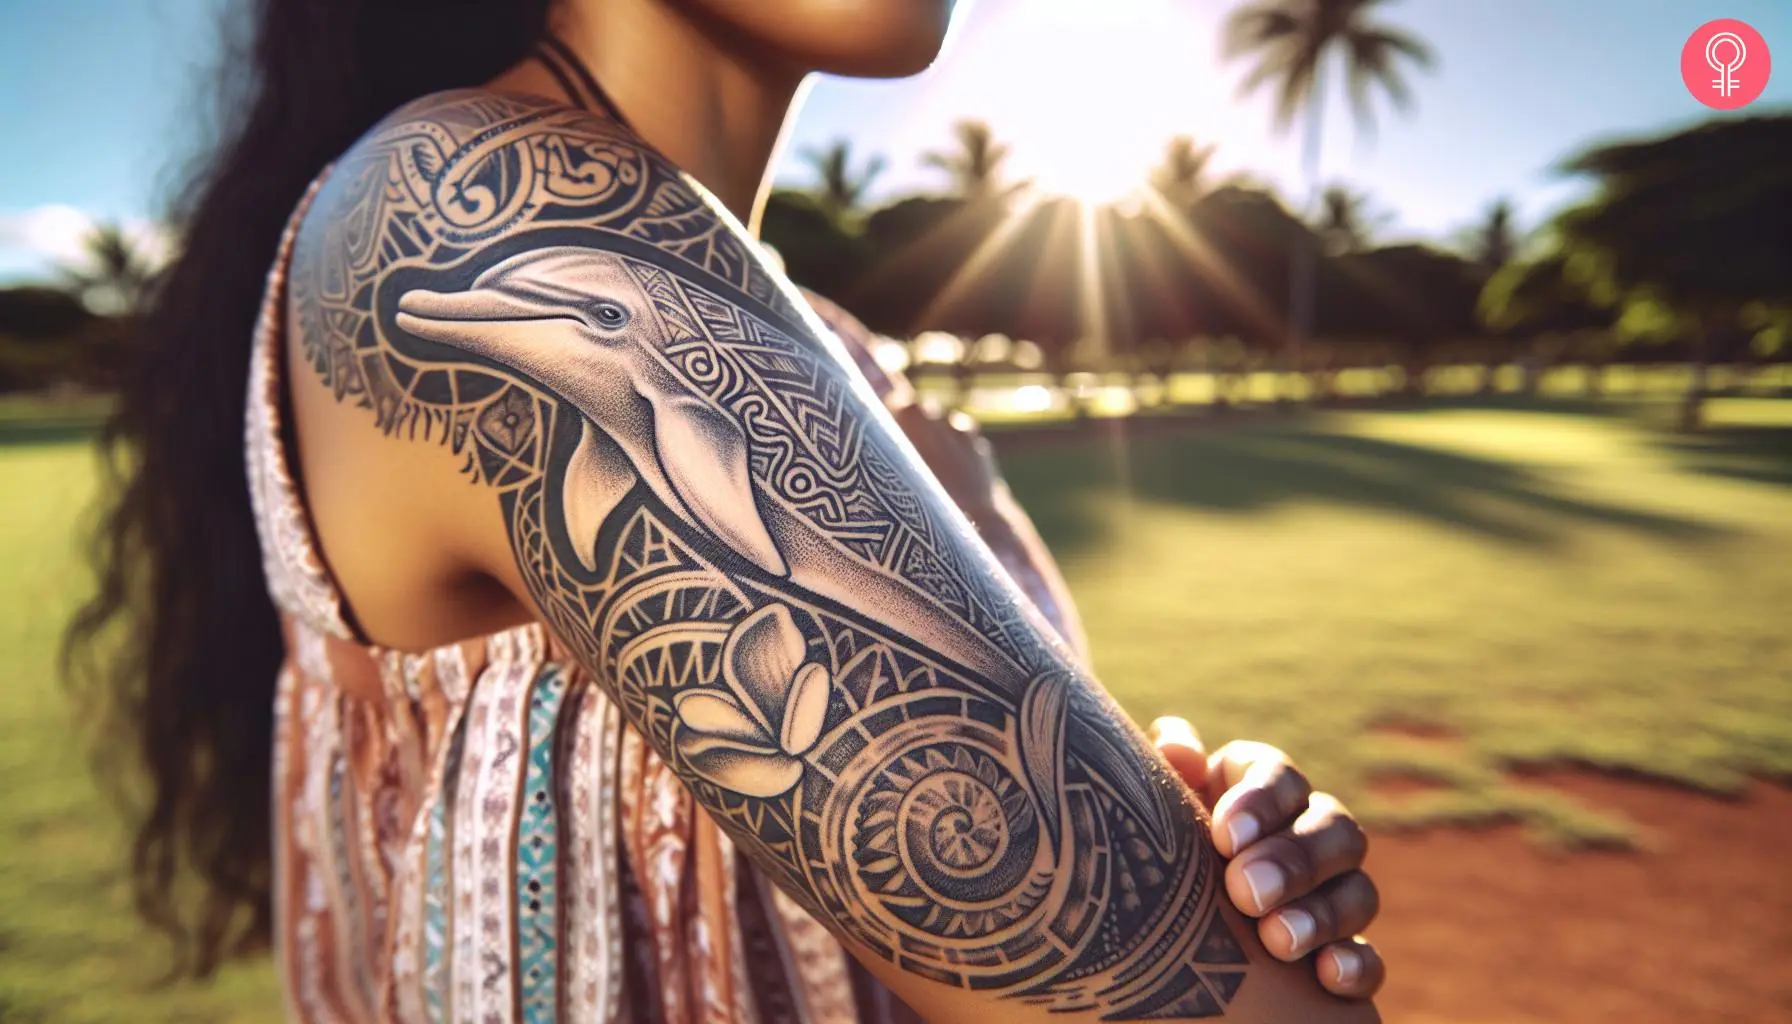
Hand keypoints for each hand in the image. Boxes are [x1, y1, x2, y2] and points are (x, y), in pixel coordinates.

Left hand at [1150, 717, 1385, 999]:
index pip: (1280, 776)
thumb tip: (1180, 750)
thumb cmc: (1155, 852)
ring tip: (1277, 940)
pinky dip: (1356, 965)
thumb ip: (1164, 769)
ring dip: (1322, 914)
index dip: (1261, 801)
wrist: (1158, 932)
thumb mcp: (1152, 809)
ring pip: (1359, 891)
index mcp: (1260, 789)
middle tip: (1247, 891)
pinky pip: (1370, 957)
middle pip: (1335, 828)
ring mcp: (1334, 894)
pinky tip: (1328, 975)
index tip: (1225, 836)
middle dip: (1295, 860)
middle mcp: (1308, 835)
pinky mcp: (1344, 952)